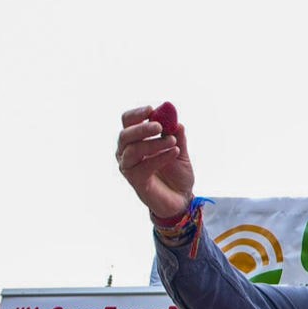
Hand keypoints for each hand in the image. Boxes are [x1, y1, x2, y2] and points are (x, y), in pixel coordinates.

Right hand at [116, 105, 195, 220]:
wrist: (182, 199)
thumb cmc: (177, 174)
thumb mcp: (180, 152)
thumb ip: (177, 136)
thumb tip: (176, 120)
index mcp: (135, 140)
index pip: (128, 122)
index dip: (137, 114)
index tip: (151, 109)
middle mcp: (126, 152)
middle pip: (125, 135)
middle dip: (142, 128)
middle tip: (159, 126)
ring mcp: (129, 167)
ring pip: (132, 150)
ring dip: (154, 143)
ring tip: (173, 142)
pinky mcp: (135, 181)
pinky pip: (142, 167)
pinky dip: (159, 158)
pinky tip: (174, 153)